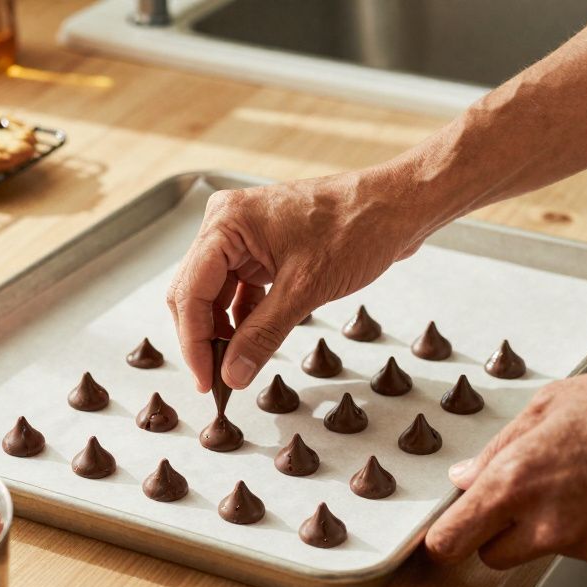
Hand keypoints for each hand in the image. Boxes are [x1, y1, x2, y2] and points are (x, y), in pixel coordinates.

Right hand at [165, 166, 442, 391]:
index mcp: (227, 223)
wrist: (396, 207)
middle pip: (194, 292)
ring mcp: (243, 235)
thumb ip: (261, 335)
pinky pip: (237, 287)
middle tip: (218, 379)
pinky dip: (242, 317)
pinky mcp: (261, 246)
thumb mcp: (305, 290)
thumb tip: (232, 374)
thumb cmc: (357, 227)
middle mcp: (226, 224)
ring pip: (214, 293)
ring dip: (222, 330)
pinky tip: (250, 342)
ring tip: (234, 366)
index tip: (207, 379)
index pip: (190, 292)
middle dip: (204, 338)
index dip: (194, 342)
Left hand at [425, 358, 586, 568]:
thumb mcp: (549, 405)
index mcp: (516, 483)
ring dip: (554, 525)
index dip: (444, 540)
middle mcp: (547, 525)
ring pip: (548, 548)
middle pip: (494, 557)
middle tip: (522, 498)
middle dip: (497, 534)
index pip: (453, 541)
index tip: (443, 535)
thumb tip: (465, 477)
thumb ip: (498, 449)